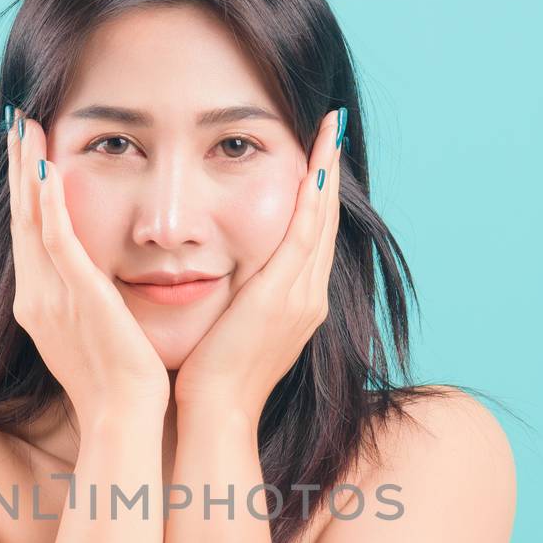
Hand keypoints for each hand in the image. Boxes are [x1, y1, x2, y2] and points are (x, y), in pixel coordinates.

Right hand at [6, 106, 169, 426]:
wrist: (123, 418)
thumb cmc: (120, 387)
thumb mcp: (97, 336)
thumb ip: (90, 306)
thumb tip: (101, 287)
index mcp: (41, 304)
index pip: (30, 236)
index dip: (26, 193)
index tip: (27, 153)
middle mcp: (37, 295)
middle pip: (22, 218)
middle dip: (19, 168)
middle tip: (19, 121)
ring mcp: (52, 294)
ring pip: (33, 218)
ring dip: (27, 168)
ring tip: (26, 125)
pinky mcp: (77, 294)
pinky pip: (57, 238)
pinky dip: (49, 201)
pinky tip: (47, 166)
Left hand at [173, 106, 343, 422]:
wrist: (215, 414)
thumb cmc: (210, 382)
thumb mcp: (229, 332)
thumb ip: (234, 303)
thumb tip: (218, 282)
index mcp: (296, 306)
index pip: (311, 238)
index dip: (317, 196)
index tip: (317, 157)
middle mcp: (308, 298)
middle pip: (325, 221)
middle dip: (329, 173)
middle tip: (332, 128)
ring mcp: (301, 297)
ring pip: (321, 220)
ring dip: (326, 172)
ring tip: (330, 130)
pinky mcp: (283, 296)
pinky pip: (304, 234)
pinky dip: (312, 198)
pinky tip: (313, 164)